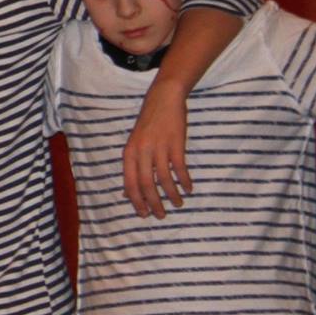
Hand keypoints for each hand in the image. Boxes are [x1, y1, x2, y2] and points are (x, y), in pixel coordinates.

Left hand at [123, 80, 190, 217]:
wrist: (163, 98)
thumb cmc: (148, 124)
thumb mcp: (134, 145)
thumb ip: (131, 167)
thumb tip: (127, 193)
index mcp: (128, 153)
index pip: (129, 183)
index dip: (136, 201)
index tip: (143, 214)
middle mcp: (141, 151)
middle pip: (146, 184)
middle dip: (153, 203)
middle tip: (161, 215)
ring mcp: (159, 147)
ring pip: (164, 179)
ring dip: (171, 194)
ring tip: (178, 204)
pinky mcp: (176, 143)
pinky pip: (180, 168)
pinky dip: (184, 181)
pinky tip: (188, 189)